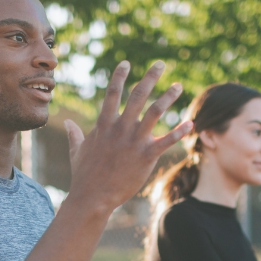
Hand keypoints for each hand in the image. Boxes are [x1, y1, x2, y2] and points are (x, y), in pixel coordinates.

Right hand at [63, 61, 192, 215]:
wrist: (92, 197)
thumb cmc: (84, 176)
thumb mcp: (76, 151)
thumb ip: (75, 134)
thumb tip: (69, 123)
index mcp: (104, 125)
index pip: (112, 93)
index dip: (119, 76)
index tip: (127, 63)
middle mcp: (120, 128)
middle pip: (137, 95)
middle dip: (150, 77)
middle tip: (161, 63)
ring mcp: (134, 141)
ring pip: (155, 112)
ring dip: (168, 97)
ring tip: (178, 86)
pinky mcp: (146, 156)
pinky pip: (166, 141)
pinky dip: (179, 132)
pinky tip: (191, 123)